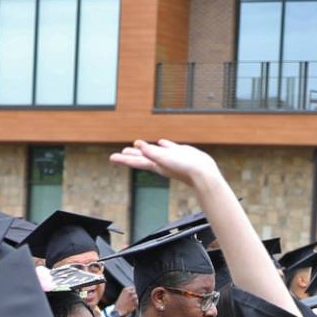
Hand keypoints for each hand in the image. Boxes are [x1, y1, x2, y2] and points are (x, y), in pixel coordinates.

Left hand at [109, 139, 223, 193]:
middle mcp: (161, 162)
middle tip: (120, 154)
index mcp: (155, 164)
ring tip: (137, 145)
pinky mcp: (180, 152)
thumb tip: (136, 144)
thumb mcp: (164, 159)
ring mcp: (170, 157)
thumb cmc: (184, 169)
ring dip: (145, 149)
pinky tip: (162, 142)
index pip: (135, 162)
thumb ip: (150, 152)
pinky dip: (163, 144)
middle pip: (141, 158)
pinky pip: (168, 147)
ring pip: (154, 151)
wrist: (203, 174)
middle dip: (130, 156)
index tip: (112, 158)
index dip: (123, 159)